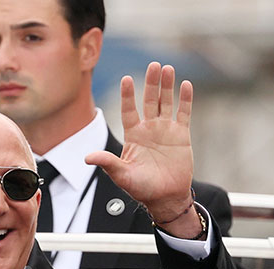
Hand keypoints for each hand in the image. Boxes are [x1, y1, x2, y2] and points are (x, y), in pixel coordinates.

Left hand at [85, 61, 195, 228]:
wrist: (166, 198)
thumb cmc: (142, 188)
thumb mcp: (122, 175)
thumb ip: (107, 163)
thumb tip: (87, 158)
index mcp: (133, 136)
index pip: (129, 110)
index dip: (128, 96)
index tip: (126, 79)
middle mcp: (149, 129)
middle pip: (149, 100)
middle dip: (151, 83)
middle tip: (153, 65)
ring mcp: (165, 130)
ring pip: (166, 102)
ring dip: (166, 86)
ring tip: (166, 68)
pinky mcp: (181, 135)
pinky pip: (183, 113)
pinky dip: (185, 99)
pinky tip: (185, 84)